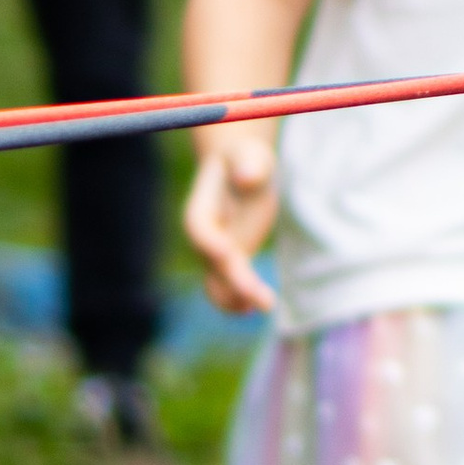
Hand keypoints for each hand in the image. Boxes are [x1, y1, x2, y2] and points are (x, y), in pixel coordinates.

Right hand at [183, 135, 279, 313]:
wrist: (241, 170)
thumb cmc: (245, 161)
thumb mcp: (250, 157)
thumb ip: (248, 166)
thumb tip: (246, 178)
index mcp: (200, 209)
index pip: (199, 230)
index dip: (210, 244)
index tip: (230, 254)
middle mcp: (203, 236)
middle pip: (212, 264)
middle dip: (235, 282)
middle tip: (261, 298)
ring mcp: (215, 253)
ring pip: (216, 285)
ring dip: (236, 299)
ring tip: (264, 306)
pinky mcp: (232, 261)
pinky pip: (228, 288)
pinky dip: (240, 300)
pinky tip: (259, 307)